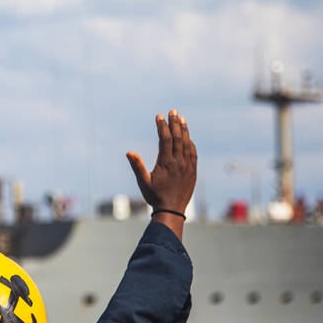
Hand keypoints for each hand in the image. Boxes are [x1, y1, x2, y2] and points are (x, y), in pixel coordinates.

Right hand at [126, 110, 196, 237]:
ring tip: (181, 119)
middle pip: (177, 138)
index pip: (165, 140)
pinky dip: (190, 144)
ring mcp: (187, 166)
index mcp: (165, 163)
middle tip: (173, 111)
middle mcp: (178, 162)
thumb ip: (137, 166)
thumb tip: (129, 153)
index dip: (162, 126)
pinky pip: (193, 154)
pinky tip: (188, 138)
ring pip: (187, 144)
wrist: (172, 210)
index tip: (159, 116)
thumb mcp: (143, 182)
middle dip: (175, 123)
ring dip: (184, 130)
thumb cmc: (155, 197)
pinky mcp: (192, 171)